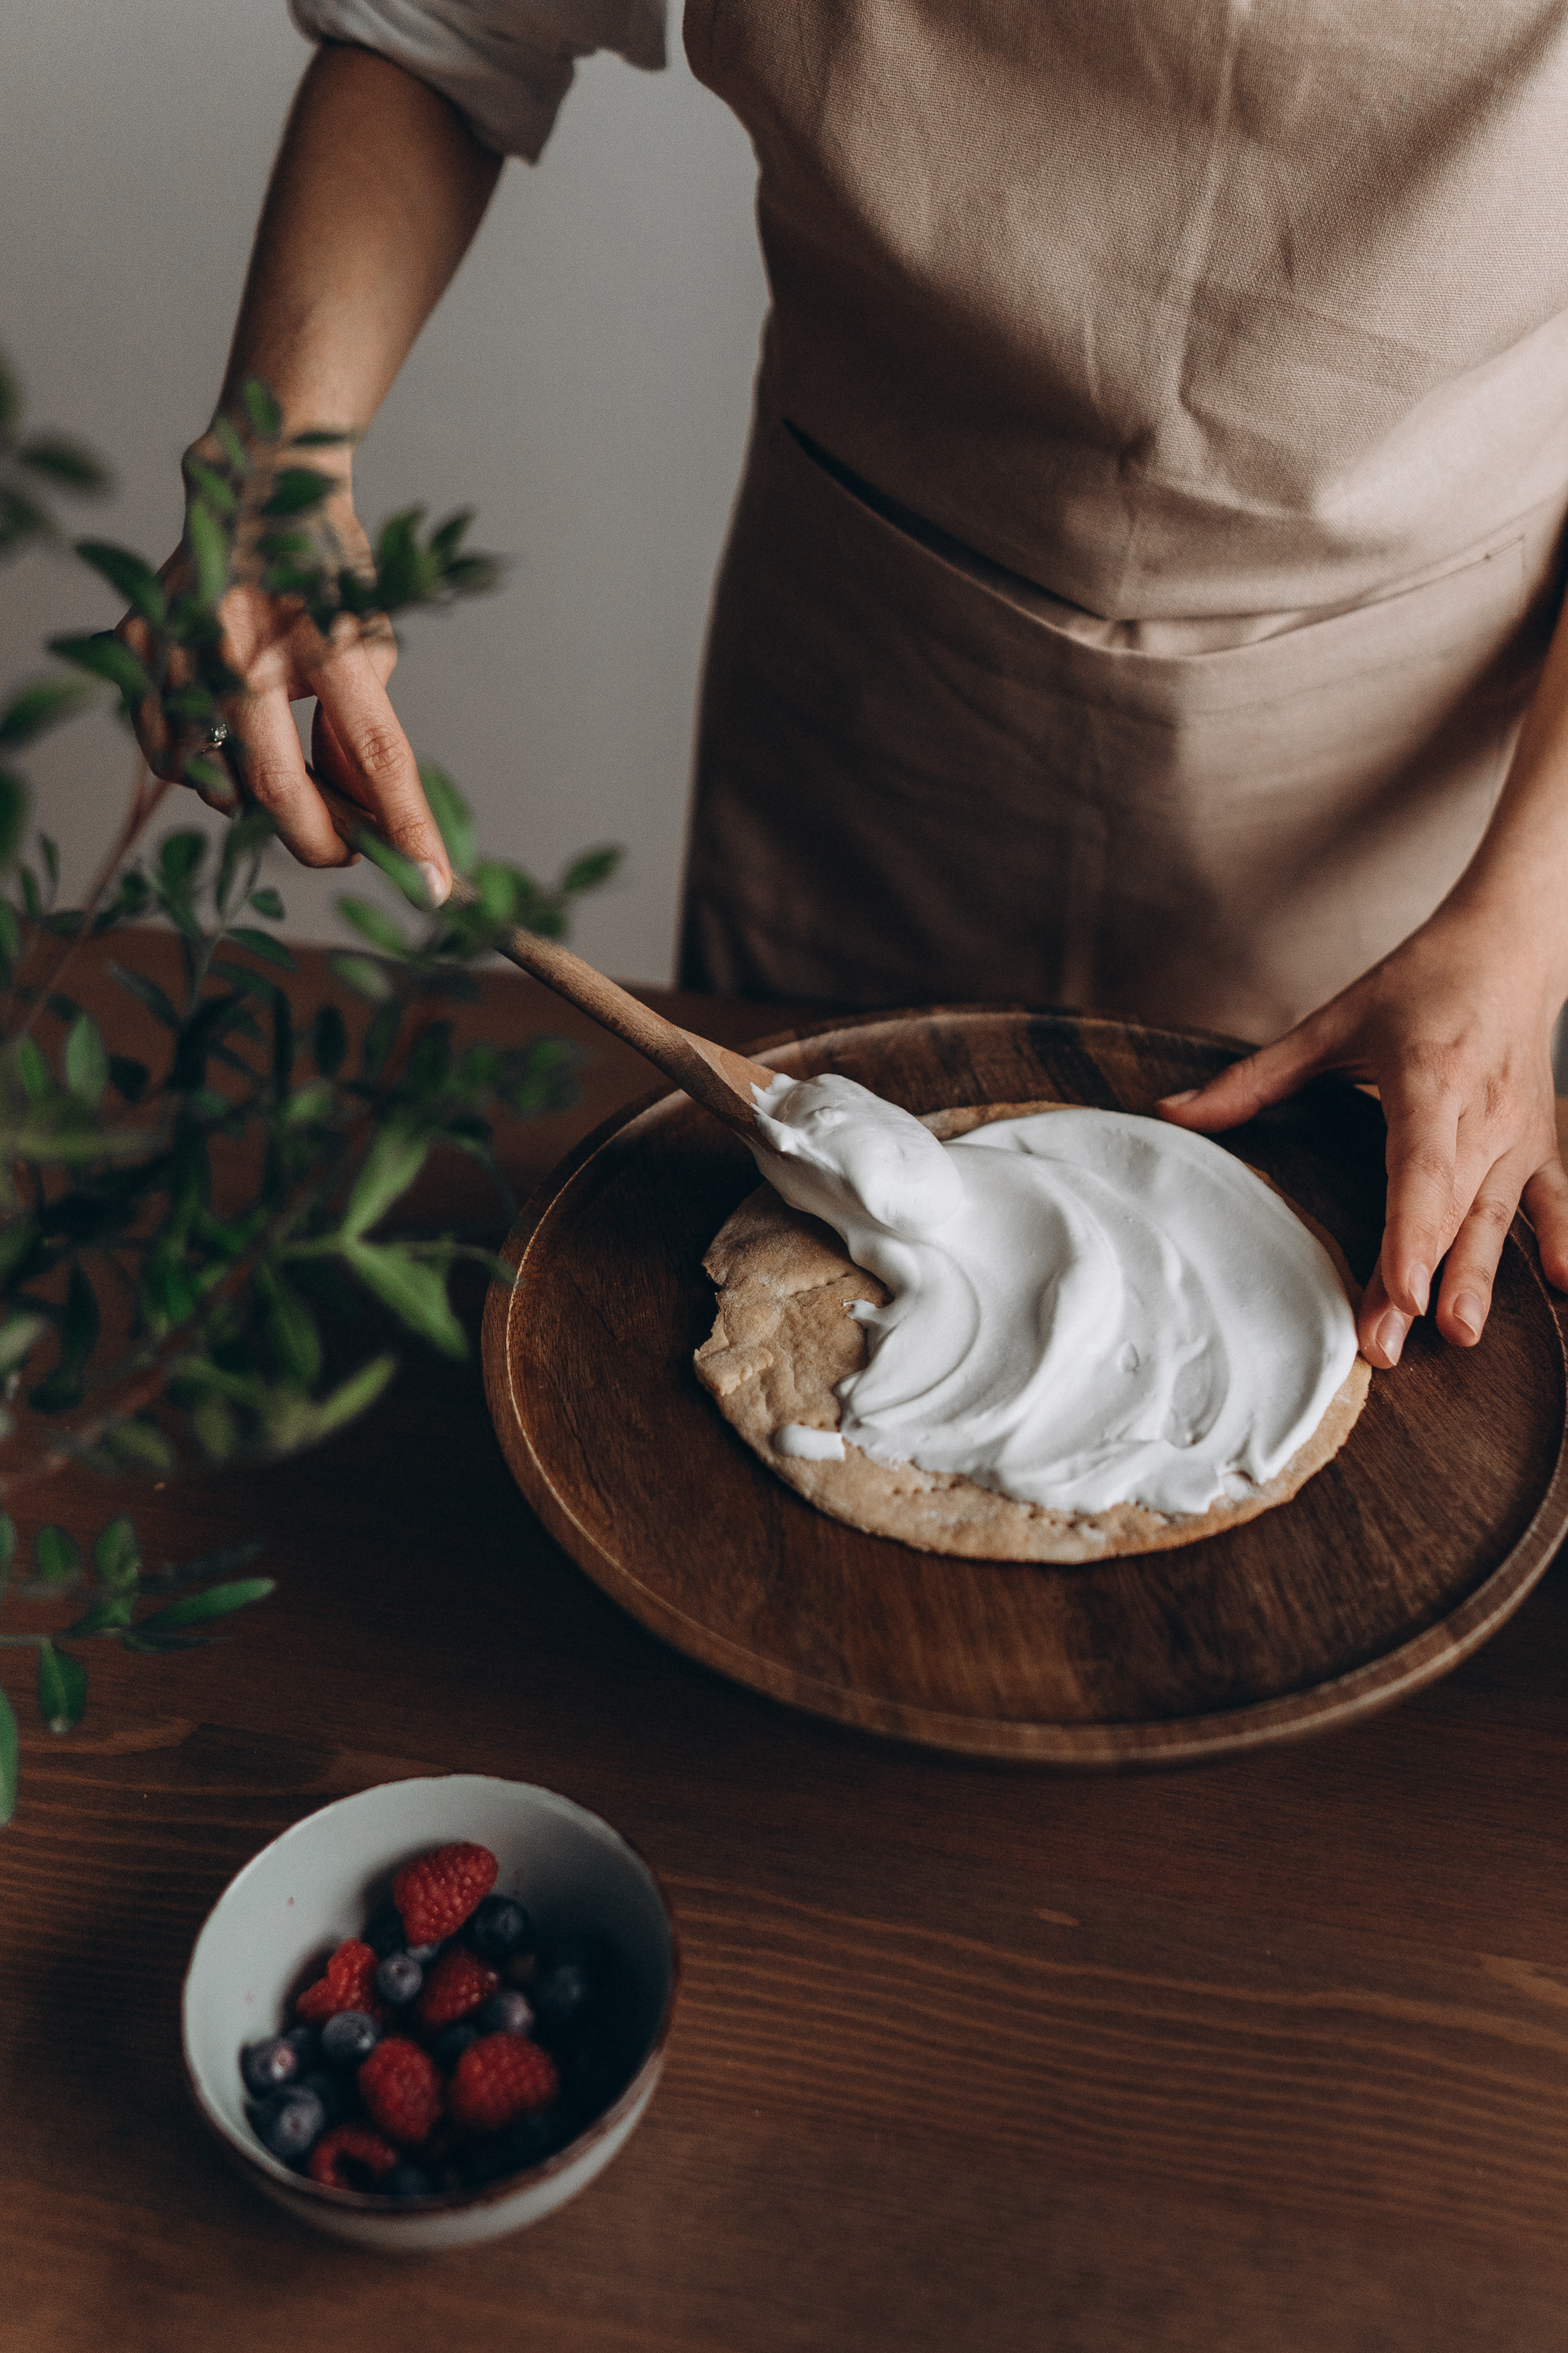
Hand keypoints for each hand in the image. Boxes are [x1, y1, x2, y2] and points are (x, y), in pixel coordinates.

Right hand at [119, 448, 450, 901]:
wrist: (255, 488)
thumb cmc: (325, 572)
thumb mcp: (370, 644)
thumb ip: (364, 735)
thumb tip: (364, 825)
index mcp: (322, 630)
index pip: (375, 751)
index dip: (405, 826)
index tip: (432, 885)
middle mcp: (240, 638)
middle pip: (279, 786)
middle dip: (320, 839)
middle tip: (346, 846)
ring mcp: (178, 644)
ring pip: (217, 781)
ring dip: (260, 797)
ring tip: (286, 758)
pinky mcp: (137, 649)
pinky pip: (167, 754)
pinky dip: (204, 767)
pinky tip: (229, 735)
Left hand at [1155, 912, 1567, 1367]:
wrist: (1510, 943)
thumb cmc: (1418, 983)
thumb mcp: (1332, 1022)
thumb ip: (1254, 1078)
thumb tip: (1171, 1115)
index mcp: (1428, 1078)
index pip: (1420, 1169)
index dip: (1410, 1233)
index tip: (1402, 1293)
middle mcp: (1481, 1111)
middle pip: (1447, 1209)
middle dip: (1421, 1280)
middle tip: (1388, 1347)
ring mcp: (1518, 1131)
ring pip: (1496, 1216)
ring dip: (1480, 1278)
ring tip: (1460, 1335)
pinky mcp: (1541, 1141)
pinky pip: (1555, 1198)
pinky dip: (1564, 1238)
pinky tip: (1567, 1286)